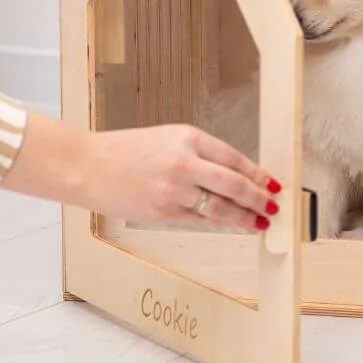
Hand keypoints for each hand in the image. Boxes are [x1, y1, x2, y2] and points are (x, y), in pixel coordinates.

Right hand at [0, 113, 280, 231]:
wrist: (88, 166)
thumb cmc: (127, 150)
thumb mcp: (167, 138)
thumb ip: (199, 153)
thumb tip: (234, 175)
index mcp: (187, 137)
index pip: (234, 158)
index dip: (257, 173)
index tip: (272, 182)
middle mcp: (184, 163)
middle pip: (234, 184)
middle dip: (259, 197)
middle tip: (274, 204)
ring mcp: (174, 191)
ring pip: (220, 208)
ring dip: (245, 216)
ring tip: (260, 221)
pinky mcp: (163, 213)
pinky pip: (199, 221)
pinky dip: (218, 223)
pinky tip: (232, 224)